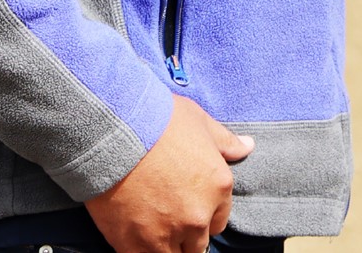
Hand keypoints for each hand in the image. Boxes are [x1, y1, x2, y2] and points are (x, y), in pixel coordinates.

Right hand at [87, 95, 254, 252]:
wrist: (114, 132)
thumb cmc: (158, 121)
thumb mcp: (200, 122)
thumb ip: (225, 141)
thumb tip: (247, 146)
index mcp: (218, 188)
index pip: (219, 222)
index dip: (205, 216)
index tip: (190, 208)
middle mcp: (196, 217)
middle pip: (197, 246)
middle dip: (187, 237)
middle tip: (170, 221)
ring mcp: (165, 234)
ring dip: (167, 248)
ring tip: (154, 233)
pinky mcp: (132, 244)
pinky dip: (142, 252)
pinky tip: (136, 239)